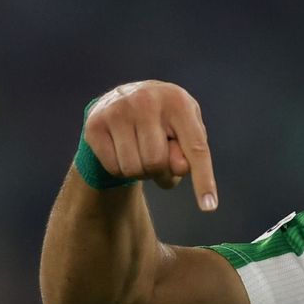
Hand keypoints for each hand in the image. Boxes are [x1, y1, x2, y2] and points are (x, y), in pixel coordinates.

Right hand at [83, 81, 217, 209]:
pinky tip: (124, 150)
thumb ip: (191, 153)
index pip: (196, 148)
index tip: (209, 207)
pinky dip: (122, 170)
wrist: (126, 97)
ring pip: (134, 169)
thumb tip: (179, 167)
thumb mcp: (186, 131)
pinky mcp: (95, 125)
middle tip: (158, 156)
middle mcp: (146, 101)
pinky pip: (114, 168)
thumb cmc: (166, 121)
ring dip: (141, 172)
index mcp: (178, 102)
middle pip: (157, 163)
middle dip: (160, 170)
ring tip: (141, 152)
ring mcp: (117, 111)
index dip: (204, 179)